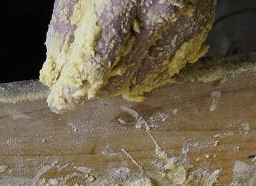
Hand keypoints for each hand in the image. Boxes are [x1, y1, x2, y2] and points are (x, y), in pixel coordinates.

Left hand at [41, 0, 215, 110]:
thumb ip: (66, 29)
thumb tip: (57, 73)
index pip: (96, 63)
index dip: (75, 89)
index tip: (60, 102)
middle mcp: (159, 13)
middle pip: (120, 77)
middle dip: (96, 87)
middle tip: (83, 81)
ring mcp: (183, 22)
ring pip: (145, 79)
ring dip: (120, 82)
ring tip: (108, 67)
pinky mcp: (198, 27)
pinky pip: (168, 68)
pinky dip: (145, 73)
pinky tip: (133, 60)